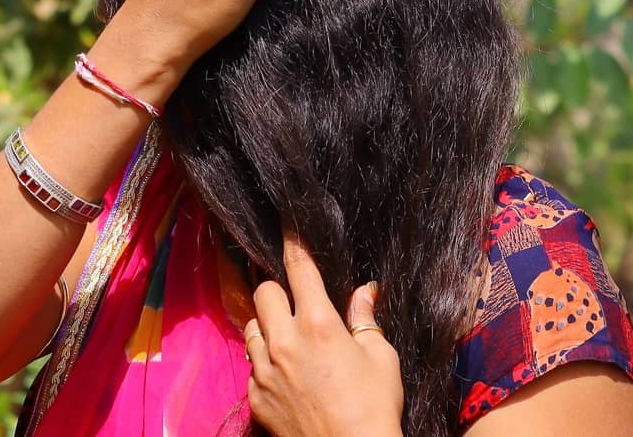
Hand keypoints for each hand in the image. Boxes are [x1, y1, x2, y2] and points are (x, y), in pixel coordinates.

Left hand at [244, 227, 403, 436]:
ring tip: (289, 339)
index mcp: (318, 324)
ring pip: (252, 327)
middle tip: (297, 303)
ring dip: (267, 325)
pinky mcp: (255, 397)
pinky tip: (285, 374)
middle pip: (264, 292)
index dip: (293, 243)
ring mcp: (264, 371)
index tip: (288, 225)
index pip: (299, 269)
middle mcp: (284, 342)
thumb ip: (366, 319)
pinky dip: (264, 361)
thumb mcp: (380, 357)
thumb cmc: (374, 406)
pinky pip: (251, 365)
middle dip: (279, 291)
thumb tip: (365, 290)